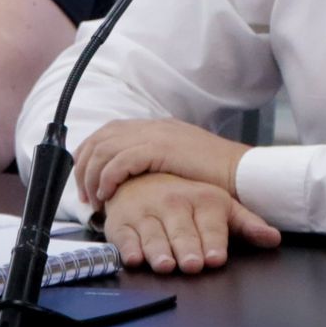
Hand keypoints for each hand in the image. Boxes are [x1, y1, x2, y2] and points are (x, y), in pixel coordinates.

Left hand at [75, 118, 250, 204]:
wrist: (241, 172)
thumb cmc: (216, 176)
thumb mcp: (180, 163)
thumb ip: (157, 164)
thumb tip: (135, 180)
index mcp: (155, 127)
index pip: (108, 132)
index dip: (90, 154)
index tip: (86, 181)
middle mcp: (151, 126)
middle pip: (100, 138)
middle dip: (84, 167)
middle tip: (85, 196)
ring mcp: (156, 134)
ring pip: (104, 149)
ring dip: (92, 176)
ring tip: (95, 200)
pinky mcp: (160, 148)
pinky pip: (120, 161)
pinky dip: (108, 179)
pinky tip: (108, 195)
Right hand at [101, 172, 280, 273]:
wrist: (142, 180)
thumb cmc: (187, 200)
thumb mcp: (220, 206)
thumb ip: (246, 224)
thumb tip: (274, 238)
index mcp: (202, 199)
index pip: (210, 223)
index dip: (213, 241)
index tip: (216, 257)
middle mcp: (173, 203)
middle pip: (182, 231)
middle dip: (187, 248)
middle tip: (192, 264)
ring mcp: (146, 212)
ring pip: (153, 234)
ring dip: (158, 250)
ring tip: (165, 265)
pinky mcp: (121, 223)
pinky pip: (123, 236)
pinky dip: (127, 247)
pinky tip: (133, 258)